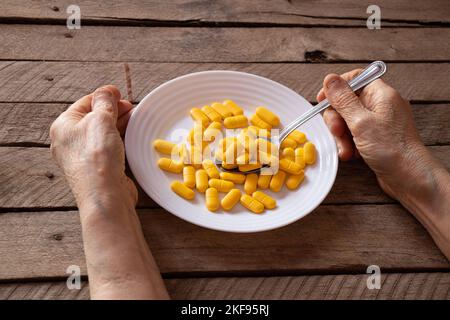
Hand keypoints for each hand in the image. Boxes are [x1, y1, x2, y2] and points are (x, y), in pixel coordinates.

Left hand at [50, 85, 136, 206]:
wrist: (105, 195)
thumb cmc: (97, 156)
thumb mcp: (101, 119)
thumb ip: (105, 101)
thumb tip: (107, 91)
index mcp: (63, 126)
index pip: (85, 102)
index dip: (105, 97)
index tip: (123, 96)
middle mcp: (69, 142)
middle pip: (94, 118)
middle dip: (114, 111)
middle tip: (132, 109)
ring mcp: (82, 157)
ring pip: (102, 134)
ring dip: (119, 126)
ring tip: (136, 122)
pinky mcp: (97, 169)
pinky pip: (108, 148)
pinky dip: (119, 141)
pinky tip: (132, 138)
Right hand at [317, 70, 427, 199]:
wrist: (409, 177)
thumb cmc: (391, 148)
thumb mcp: (360, 121)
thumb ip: (343, 100)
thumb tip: (329, 79)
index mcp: (380, 94)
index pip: (354, 79)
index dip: (336, 88)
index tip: (322, 100)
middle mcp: (379, 106)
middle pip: (346, 102)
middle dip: (336, 119)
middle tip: (337, 132)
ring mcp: (377, 123)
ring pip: (347, 121)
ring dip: (341, 136)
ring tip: (345, 150)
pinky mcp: (374, 138)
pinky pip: (353, 135)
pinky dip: (349, 145)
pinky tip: (351, 155)